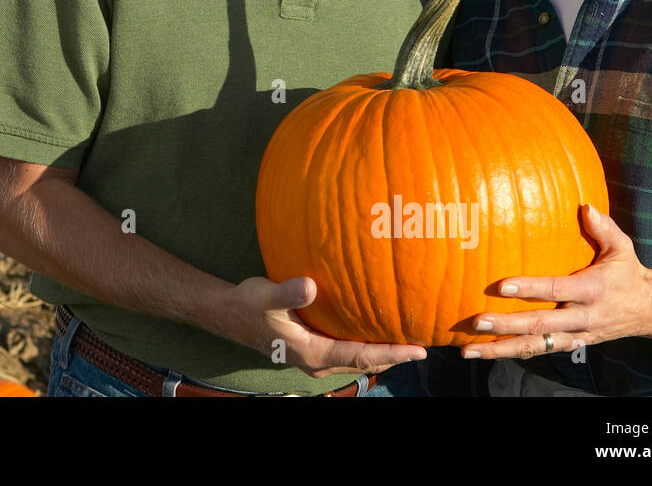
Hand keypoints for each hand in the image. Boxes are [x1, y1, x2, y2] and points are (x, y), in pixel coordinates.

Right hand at [226, 275, 426, 377]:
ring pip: (357, 361)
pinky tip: (374, 330)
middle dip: (394, 356)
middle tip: (423, 345)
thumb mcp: (267, 295)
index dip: (392, 354)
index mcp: (313, 353)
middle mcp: (318, 362)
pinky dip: (366, 347)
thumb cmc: (249, 304)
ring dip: (382, 354)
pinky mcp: (312, 349)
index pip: (361, 357)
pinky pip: (347, 353)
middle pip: (365, 363)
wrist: (229, 314)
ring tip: (405, 340)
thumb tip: (309, 286)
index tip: (418, 350)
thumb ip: (289, 293)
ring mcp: (315, 358)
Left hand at [459, 204, 651, 360]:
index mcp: (592, 290)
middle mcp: (582, 317)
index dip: (530, 289)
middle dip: (507, 325)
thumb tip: (585, 206)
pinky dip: (515, 353)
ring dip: (502, 349)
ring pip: (536, 346)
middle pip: (540, 324)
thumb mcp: (623, 248)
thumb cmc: (628, 273)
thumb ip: (603, 228)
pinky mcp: (572, 345)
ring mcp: (576, 335)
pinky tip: (487, 353)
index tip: (502, 286)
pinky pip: (541, 351)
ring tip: (470, 350)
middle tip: (477, 322)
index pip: (557, 290)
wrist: (651, 311)